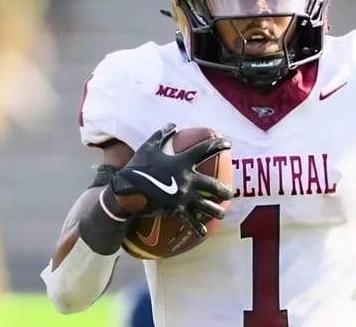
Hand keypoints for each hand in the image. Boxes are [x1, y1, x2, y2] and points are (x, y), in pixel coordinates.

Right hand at [111, 123, 232, 235]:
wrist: (126, 190)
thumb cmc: (138, 167)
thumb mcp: (149, 147)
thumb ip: (162, 135)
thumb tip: (172, 125)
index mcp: (182, 162)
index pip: (205, 150)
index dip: (218, 145)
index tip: (228, 144)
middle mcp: (187, 180)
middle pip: (214, 186)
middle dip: (224, 190)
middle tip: (229, 192)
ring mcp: (183, 197)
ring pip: (208, 206)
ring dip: (217, 210)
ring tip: (221, 211)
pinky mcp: (177, 210)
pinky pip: (191, 221)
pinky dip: (198, 228)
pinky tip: (203, 231)